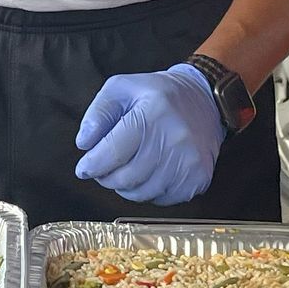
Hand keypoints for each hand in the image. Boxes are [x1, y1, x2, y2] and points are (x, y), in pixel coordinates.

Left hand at [74, 66, 223, 206]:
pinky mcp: (199, 177)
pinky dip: (149, 191)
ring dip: (126, 187)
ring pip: (141, 193)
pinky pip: (161, 199)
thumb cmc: (158, 94)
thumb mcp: (121, 88)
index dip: (91, 166)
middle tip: (104, 169)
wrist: (204, 100)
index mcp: (152, 114)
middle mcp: (174, 139)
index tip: (84, 168)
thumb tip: (84, 144)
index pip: (112, 153)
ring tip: (126, 169)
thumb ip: (97, 114)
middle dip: (106, 178)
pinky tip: (150, 173)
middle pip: (125, 178)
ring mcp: (189, 161)